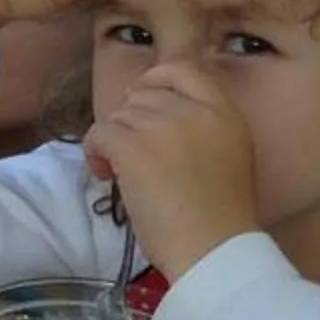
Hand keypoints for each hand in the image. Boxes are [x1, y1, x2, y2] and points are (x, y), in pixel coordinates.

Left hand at [84, 63, 259, 284]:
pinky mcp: (134, 147)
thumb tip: (148, 111)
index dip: (154, 80)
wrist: (214, 250)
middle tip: (132, 158)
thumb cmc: (219, 217)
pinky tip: (105, 175)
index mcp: (226, 113)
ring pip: (117, 116)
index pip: (183, 69)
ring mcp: (164, 126)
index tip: (140, 102)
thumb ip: (199, 127)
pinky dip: (94, 152)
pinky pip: (98, 133)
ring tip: (121, 174)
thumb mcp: (226, 155)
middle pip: (142, 96)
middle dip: (130, 123)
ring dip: (112, 142)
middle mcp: (196, 111)